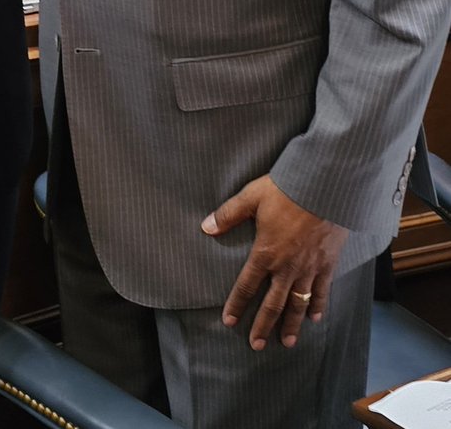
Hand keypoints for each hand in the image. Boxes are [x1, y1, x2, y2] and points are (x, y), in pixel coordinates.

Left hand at [201, 175, 348, 350]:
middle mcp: (287, 267)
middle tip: (256, 345)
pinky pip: (322, 290)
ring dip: (291, 324)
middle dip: (263, 325)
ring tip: (286, 342)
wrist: (324, 188)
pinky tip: (315, 318)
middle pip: (273, 303)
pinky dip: (318, 305)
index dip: (237, 304)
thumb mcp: (251, 197)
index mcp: (265, 253)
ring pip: (298, 303)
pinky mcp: (327, 264)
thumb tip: (206, 228)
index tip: (229, 321)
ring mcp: (309, 268)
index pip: (247, 285)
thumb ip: (228, 214)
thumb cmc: (286, 190)